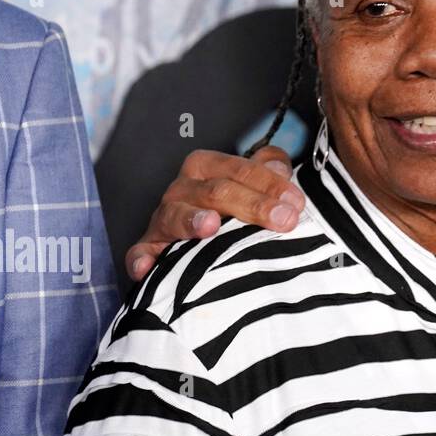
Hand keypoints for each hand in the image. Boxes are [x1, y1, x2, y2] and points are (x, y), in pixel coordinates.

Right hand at [125, 145, 301, 281]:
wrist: (194, 239)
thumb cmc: (228, 207)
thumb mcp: (250, 184)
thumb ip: (267, 171)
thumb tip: (281, 168)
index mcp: (207, 167)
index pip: (241, 169)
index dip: (271, 184)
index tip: (296, 204)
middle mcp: (183, 188)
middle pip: (218, 191)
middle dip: (253, 205)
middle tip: (283, 220)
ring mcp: (163, 218)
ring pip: (177, 216)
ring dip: (193, 221)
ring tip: (211, 226)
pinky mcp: (147, 248)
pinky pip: (139, 253)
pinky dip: (142, 260)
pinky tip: (149, 268)